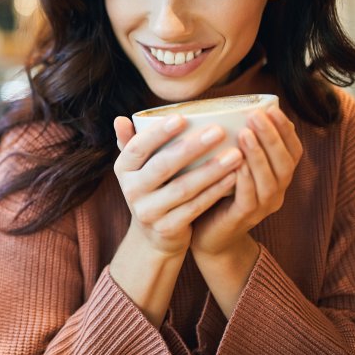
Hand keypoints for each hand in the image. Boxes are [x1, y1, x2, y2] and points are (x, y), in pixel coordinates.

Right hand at [113, 114, 242, 257]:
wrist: (155, 236)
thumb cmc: (153, 189)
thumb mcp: (139, 169)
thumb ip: (132, 143)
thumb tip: (119, 119)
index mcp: (124, 169)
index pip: (137, 148)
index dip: (157, 133)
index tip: (181, 118)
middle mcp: (131, 190)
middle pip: (162, 166)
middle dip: (191, 147)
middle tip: (218, 131)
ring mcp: (148, 212)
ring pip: (182, 188)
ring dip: (211, 170)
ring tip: (235, 154)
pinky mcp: (167, 229)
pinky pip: (194, 207)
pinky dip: (214, 192)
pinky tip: (233, 177)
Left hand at [191, 106, 302, 257]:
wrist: (208, 236)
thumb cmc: (217, 192)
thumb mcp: (230, 165)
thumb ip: (236, 144)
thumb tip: (226, 109)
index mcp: (277, 177)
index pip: (292, 151)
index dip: (285, 130)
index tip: (272, 108)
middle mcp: (276, 192)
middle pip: (285, 163)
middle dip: (272, 137)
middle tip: (256, 116)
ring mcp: (262, 207)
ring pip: (270, 180)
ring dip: (259, 155)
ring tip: (245, 134)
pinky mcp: (243, 219)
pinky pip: (249, 199)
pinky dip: (245, 180)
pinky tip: (236, 164)